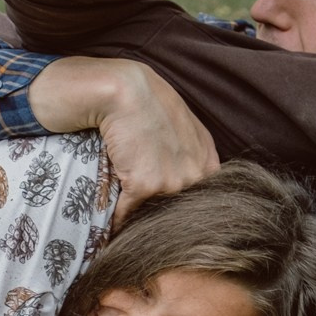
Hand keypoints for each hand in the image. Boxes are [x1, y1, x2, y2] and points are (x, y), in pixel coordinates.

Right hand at [92, 64, 216, 222]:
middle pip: (177, 210)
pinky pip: (127, 214)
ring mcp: (172, 181)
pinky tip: (110, 223)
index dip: (177, 205)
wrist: (124, 92)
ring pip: (152, 213)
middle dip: (158, 215)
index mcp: (206, 161)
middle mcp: (195, 173)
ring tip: (125, 222)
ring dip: (136, 219)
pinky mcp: (145, 185)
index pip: (198, 199)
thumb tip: (181, 180)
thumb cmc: (148, 101)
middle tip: (141, 219)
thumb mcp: (183, 124)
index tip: (161, 209)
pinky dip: (115, 219)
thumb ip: (189, 153)